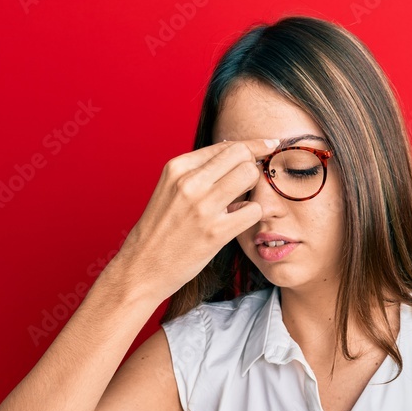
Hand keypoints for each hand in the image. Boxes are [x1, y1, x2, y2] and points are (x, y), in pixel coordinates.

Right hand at [113, 137, 279, 299]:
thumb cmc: (161, 229)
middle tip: (248, 184)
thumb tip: (236, 152)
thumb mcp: (171, 189)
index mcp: (178, 167)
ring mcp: (203, 207)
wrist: (143, 266)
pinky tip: (238, 222)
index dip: (252, 146)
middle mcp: (189, 182)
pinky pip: (253, 210)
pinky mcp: (215, 232)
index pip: (227, 145)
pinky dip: (252, 215)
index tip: (268, 145)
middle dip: (252, 166)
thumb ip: (199, 171)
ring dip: (254, 188)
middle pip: (242, 155)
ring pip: (250, 175)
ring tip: (241, 202)